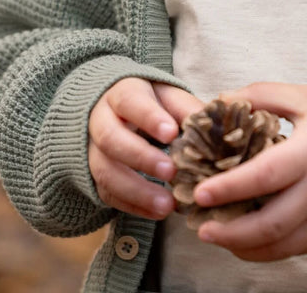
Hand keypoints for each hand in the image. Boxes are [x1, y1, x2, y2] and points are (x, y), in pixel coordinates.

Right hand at [88, 78, 202, 219]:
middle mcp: (100, 120)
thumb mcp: (169, 97)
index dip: (149, 118)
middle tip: (171, 171)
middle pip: (111, 138)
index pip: (130, 102)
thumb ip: (187, 109)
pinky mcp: (94, 175)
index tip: (171, 133)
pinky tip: (158, 213)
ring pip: (105, 171)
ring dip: (136, 190)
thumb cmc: (152, 103)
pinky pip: (107, 193)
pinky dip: (133, 206)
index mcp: (122, 93)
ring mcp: (92, 149)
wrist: (118, 112)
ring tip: (167, 204)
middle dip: (141, 157)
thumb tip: (214, 126)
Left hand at [193, 83, 306, 260]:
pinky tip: (245, 242)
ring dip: (245, 247)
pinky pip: (297, 249)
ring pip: (282, 246)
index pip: (264, 177)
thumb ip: (262, 95)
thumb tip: (221, 101)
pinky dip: (267, 251)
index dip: (230, 187)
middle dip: (231, 232)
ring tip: (217, 237)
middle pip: (271, 224)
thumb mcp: (305, 96)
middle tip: (201, 228)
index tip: (200, 192)